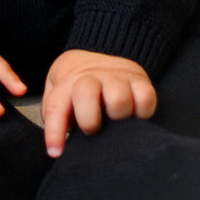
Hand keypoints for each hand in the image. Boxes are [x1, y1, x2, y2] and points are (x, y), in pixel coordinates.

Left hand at [41, 49, 156, 156]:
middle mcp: (91, 74)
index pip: (55, 106)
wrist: (99, 47)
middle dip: (88, 119)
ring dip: (116, 116)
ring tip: (114, 121)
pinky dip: (142, 112)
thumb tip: (58, 146)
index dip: (54, 132)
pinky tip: (133, 116)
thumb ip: (55, 116)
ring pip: (118, 98)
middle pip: (86, 94)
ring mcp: (117, 75)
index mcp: (66, 79)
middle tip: (91, 129)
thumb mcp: (59, 92)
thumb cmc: (77, 82)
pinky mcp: (140, 78)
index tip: (56, 152)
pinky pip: (145, 98)